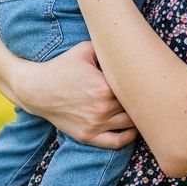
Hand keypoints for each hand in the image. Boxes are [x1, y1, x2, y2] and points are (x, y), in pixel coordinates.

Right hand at [0, 15, 137, 148]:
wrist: (36, 89)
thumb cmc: (62, 67)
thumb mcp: (85, 50)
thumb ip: (108, 47)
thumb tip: (129, 43)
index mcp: (105, 87)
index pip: (135, 88)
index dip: (143, 83)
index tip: (149, 78)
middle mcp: (102, 108)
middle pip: (134, 107)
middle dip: (142, 100)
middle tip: (151, 93)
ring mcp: (95, 124)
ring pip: (130, 125)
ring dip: (138, 117)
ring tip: (143, 108)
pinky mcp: (87, 136)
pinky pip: (116, 142)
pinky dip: (129, 137)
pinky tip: (134, 128)